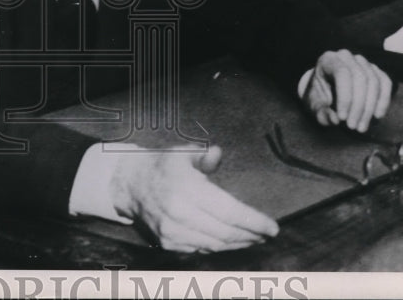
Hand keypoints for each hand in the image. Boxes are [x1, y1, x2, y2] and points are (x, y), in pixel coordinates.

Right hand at [109, 145, 278, 251]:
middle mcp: (178, 213)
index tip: (272, 228)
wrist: (130, 185)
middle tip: (266, 234)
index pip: (229, 211)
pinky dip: (220, 247)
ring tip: (254, 239)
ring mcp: (172, 232)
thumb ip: (203, 155)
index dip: (254, 222)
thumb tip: (218, 154)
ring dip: (239, 244)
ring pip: (215, 244)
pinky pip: (202, 249)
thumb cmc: (161, 166)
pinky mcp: (168, 243)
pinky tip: (231, 241)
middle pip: (226, 232)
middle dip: (251, 235)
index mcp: (184, 188)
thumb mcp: (181, 152)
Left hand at [303, 49, 392, 132]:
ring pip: (374, 82)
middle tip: (353, 127)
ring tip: (362, 126)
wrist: (326, 88)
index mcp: (329, 59)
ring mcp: (363, 62)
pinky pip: (385, 83)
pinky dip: (383, 101)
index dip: (345, 97)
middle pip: (361, 78)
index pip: (342, 73)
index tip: (342, 118)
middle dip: (359, 106)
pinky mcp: (376, 70)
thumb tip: (334, 119)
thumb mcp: (313, 105)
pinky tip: (377, 116)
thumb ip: (321, 112)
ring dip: (370, 108)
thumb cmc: (319, 96)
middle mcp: (347, 57)